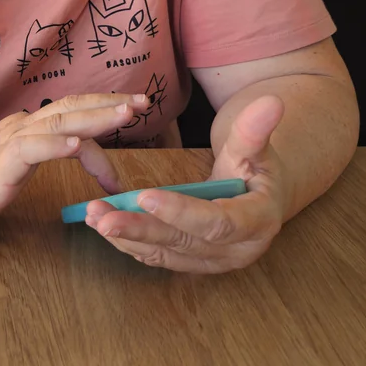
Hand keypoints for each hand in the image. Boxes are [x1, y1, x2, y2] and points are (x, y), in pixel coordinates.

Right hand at [0, 93, 147, 238]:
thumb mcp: (18, 164)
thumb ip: (43, 151)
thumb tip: (75, 147)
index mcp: (29, 128)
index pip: (74, 112)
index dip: (106, 110)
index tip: (136, 112)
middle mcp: (23, 128)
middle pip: (73, 108)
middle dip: (111, 104)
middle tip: (144, 102)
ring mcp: (10, 145)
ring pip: (58, 124)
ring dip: (93, 119)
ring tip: (123, 116)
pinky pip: (30, 151)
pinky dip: (54, 146)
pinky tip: (75, 145)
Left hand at [85, 95, 289, 272]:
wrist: (260, 197)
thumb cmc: (258, 169)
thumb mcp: (257, 148)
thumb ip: (256, 130)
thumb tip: (272, 102)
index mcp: (257, 223)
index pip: (218, 223)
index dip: (182, 212)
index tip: (145, 196)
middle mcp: (235, 251)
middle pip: (183, 243)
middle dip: (140, 230)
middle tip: (102, 217)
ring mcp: (212, 262)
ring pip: (165, 253)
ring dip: (126, 237)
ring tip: (94, 217)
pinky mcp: (191, 262)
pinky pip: (157, 256)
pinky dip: (129, 243)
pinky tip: (102, 227)